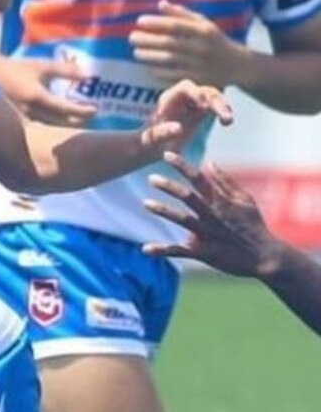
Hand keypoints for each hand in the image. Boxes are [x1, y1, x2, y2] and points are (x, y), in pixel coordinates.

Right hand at [0, 56, 96, 125]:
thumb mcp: (41, 66)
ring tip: (78, 123)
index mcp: (37, 98)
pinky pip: (42, 130)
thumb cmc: (15, 70)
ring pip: (52, 130)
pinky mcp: (20, 125)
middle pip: (61, 124)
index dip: (83, 111)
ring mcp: (24, 121)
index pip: (66, 109)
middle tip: (90, 118)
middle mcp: (32, 113)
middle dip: (78, 122)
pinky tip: (60, 127)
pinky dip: (54, 129)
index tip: (95, 109)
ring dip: (67, 128)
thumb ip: (65, 70)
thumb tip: (88, 75)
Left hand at [129, 0, 247, 86]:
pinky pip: (173, 75)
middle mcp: (202, 47)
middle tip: (132, 38)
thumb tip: (160, 4)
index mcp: (204, 31)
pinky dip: (159, 71)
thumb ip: (182, 14)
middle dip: (148, 40)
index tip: (139, 21)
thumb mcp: (204, 23)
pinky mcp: (197, 80)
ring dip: (149, 56)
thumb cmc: (215, 41)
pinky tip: (148, 67)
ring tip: (136, 53)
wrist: (238, 66)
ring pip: (169, 60)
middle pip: (170, 43)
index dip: (156, 23)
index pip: (176, 25)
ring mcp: (199, 65)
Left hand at [141, 79, 232, 152]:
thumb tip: (178, 128)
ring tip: (228, 121)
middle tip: (226, 116)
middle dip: (216, 101)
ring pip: (211, 98)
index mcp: (168, 99)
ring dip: (222, 106)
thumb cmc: (145, 143)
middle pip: (202, 91)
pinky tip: (226, 123)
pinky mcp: (198, 113)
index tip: (207, 105)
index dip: (198, 93)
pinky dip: (222, 112)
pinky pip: (214, 107)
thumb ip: (161, 133)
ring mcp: (191, 104)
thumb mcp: (150, 140)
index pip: (185, 88)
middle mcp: (181, 98)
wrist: (147, 148)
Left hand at [142, 151, 281, 277]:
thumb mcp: (245, 200)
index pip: (199, 179)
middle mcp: (212, 215)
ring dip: (164, 212)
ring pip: (183, 220)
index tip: (166, 154)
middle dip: (170, 187)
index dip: (182, 166)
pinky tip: (146, 249)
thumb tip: (210, 162)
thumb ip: (226, 182)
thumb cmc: (254, 225)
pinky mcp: (205, 253)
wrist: (266, 257)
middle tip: (152, 178)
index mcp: (220, 202)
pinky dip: (163, 250)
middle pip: (188, 197)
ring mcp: (208, 234)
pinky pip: (180, 251)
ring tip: (146, 204)